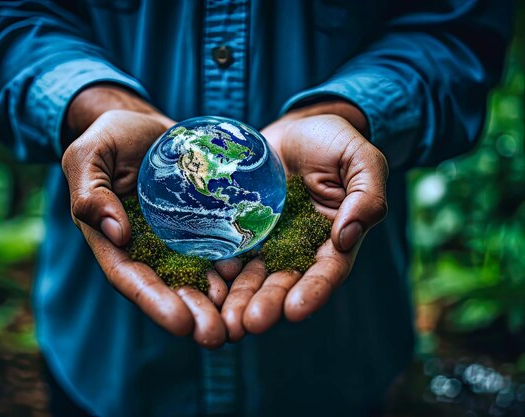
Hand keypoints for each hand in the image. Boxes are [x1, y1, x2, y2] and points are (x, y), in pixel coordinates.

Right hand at [62, 86, 231, 347]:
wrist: (143, 125)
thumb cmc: (109, 139)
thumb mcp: (89, 158)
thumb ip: (91, 193)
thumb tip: (118, 233)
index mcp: (114, 241)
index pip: (132, 278)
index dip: (155, 302)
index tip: (182, 322)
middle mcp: (148, 248)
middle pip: (170, 288)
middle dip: (193, 314)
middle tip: (218, 336)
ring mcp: (177, 238)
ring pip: (199, 276)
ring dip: (219, 302)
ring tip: (242, 322)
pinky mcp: (203, 223)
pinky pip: (220, 248)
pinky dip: (236, 268)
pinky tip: (256, 282)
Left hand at [221, 101, 387, 340]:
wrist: (295, 128)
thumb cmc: (333, 141)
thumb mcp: (361, 160)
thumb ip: (367, 196)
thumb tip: (346, 236)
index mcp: (333, 238)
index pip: (327, 271)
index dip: (312, 291)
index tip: (294, 310)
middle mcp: (299, 247)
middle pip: (284, 281)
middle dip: (268, 303)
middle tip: (250, 324)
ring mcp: (267, 240)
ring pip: (253, 275)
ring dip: (240, 299)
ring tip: (226, 321)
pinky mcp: (240, 228)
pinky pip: (228, 251)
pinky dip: (218, 272)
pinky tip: (204, 288)